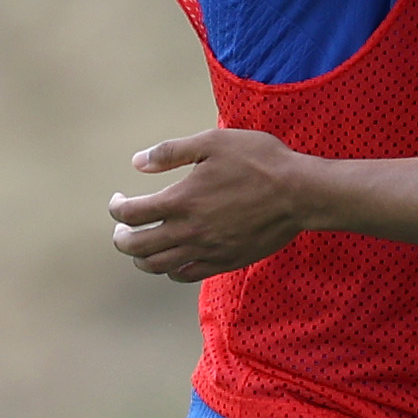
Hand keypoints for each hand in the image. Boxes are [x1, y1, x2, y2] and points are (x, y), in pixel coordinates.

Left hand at [109, 128, 311, 281]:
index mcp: (181, 200)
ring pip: (156, 266)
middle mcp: (188, 231)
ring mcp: (206, 250)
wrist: (300, 194)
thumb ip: (171, 152)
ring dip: (141, 257)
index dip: (116, 208)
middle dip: (121, 238)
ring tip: (142, 245)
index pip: (129, 214)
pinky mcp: (224, 262)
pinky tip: (172, 258)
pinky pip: (185, 275)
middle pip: (135, 247)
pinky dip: (170, 270)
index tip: (119, 200)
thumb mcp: (213, 142)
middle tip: (122, 228)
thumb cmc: (259, 161)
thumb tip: (138, 162)